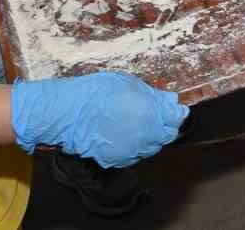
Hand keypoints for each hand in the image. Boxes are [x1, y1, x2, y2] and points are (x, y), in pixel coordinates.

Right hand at [11, 71, 186, 165]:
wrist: (68, 113)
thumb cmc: (96, 92)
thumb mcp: (129, 83)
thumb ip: (153, 95)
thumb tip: (169, 100)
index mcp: (152, 115)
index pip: (176, 118)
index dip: (176, 112)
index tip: (173, 108)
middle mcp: (146, 137)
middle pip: (167, 135)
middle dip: (165, 125)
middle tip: (156, 115)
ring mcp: (132, 151)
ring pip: (152, 147)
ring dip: (151, 137)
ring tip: (138, 124)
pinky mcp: (117, 161)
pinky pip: (134, 155)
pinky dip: (134, 146)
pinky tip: (125, 135)